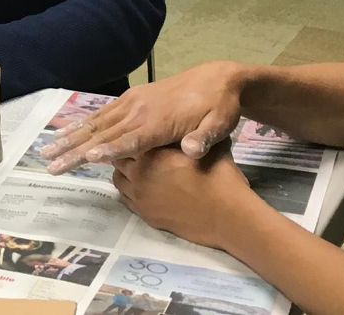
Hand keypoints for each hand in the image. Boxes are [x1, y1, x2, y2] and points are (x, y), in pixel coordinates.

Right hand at [41, 60, 245, 172]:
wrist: (216, 78)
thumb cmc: (219, 107)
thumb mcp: (220, 123)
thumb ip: (205, 138)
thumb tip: (190, 151)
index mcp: (159, 121)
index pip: (130, 139)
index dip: (109, 149)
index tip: (86, 158)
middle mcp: (139, 111)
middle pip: (102, 134)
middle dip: (75, 150)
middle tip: (51, 165)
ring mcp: (132, 103)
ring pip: (96, 124)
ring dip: (70, 138)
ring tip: (47, 152)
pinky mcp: (130, 99)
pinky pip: (101, 115)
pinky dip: (81, 125)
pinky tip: (66, 133)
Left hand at [112, 142, 259, 249]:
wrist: (225, 215)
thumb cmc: (219, 176)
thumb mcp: (209, 145)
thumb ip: (193, 136)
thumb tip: (189, 128)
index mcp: (152, 152)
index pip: (128, 139)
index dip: (133, 136)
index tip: (141, 134)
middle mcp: (139, 172)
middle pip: (118, 157)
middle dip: (125, 153)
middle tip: (139, 151)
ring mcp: (139, 195)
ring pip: (118, 177)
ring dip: (125, 172)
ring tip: (139, 169)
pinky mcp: (144, 213)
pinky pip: (126, 197)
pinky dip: (130, 189)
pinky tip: (143, 187)